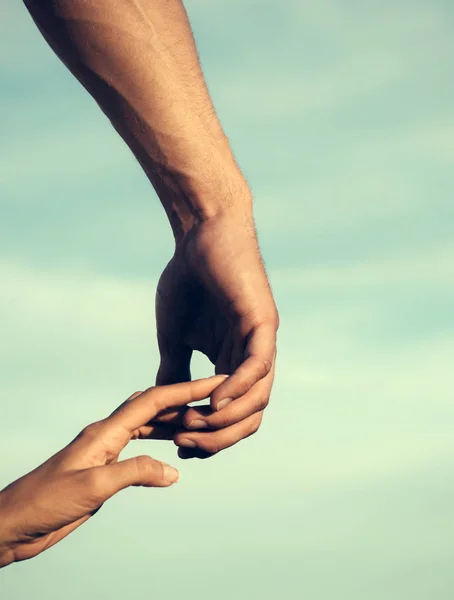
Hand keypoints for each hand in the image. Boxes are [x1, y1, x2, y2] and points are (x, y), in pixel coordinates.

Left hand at [0, 376, 225, 566]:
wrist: (14, 522)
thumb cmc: (44, 502)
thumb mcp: (93, 487)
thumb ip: (134, 473)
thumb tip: (173, 471)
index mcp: (104, 431)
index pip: (152, 402)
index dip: (185, 390)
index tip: (213, 382)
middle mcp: (107, 434)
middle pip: (152, 407)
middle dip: (184, 400)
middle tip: (214, 400)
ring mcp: (105, 450)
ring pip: (147, 426)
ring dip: (173, 422)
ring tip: (201, 423)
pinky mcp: (103, 468)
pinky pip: (139, 447)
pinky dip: (159, 444)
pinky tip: (172, 452)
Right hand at [155, 208, 278, 458]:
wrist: (199, 235)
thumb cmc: (188, 280)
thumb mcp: (175, 335)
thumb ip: (175, 369)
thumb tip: (164, 402)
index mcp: (233, 362)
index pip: (231, 413)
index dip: (209, 436)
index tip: (179, 445)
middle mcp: (252, 358)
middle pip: (250, 415)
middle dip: (220, 438)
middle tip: (187, 444)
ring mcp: (261, 341)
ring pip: (259, 397)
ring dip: (228, 420)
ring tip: (195, 428)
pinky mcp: (263, 322)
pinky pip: (258, 365)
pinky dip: (238, 388)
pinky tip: (215, 403)